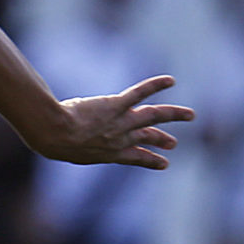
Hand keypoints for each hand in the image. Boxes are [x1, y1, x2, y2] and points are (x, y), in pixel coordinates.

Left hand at [39, 76, 194, 169]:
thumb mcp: (67, 149)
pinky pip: (140, 93)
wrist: (56, 134)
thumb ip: (73, 144)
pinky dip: (156, 85)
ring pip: (154, 116)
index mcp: (110, 153)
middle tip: (173, 144)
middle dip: (161, 140)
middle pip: (147, 137)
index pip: (135, 157)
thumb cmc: (54, 142)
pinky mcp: (116, 106)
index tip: (163, 163)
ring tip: (190, 115)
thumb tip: (59, 141)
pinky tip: (171, 80)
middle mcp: (120, 139)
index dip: (150, 160)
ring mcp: (121, 122)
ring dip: (174, 115)